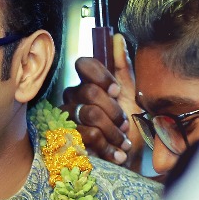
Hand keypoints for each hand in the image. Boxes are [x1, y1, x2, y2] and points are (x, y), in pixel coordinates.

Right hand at [59, 34, 141, 168]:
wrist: (127, 163)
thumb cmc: (128, 129)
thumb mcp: (132, 95)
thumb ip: (123, 67)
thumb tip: (116, 37)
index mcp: (87, 85)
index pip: (84, 65)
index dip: (102, 76)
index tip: (117, 92)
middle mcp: (72, 100)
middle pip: (89, 92)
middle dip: (114, 110)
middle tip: (125, 124)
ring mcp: (66, 121)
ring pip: (90, 114)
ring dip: (114, 131)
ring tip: (123, 142)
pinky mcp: (67, 143)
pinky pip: (88, 135)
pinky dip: (109, 147)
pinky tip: (116, 154)